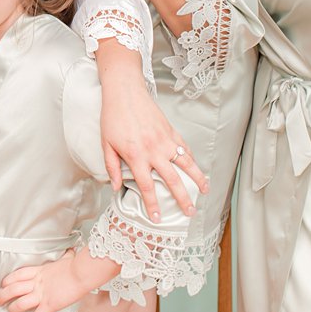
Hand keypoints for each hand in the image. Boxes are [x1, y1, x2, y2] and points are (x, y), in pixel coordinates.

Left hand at [0, 250, 104, 311]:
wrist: (82, 273)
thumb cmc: (76, 266)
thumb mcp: (66, 259)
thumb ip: (65, 258)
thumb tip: (71, 252)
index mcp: (40, 271)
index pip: (18, 275)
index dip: (8, 280)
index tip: (4, 284)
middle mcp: (37, 282)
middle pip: (14, 288)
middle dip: (3, 295)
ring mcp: (42, 294)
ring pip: (21, 303)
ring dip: (13, 308)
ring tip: (10, 311)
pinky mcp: (49, 305)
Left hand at [98, 64, 205, 218]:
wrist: (125, 92)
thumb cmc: (113, 117)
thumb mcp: (106, 144)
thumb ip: (112, 167)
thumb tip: (114, 187)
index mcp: (136, 156)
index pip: (147, 187)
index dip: (153, 204)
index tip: (158, 218)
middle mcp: (154, 151)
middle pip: (172, 180)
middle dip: (182, 199)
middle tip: (189, 213)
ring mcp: (165, 140)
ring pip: (186, 164)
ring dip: (197, 179)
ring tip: (204, 192)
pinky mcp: (171, 131)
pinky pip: (185, 148)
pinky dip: (192, 160)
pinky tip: (197, 168)